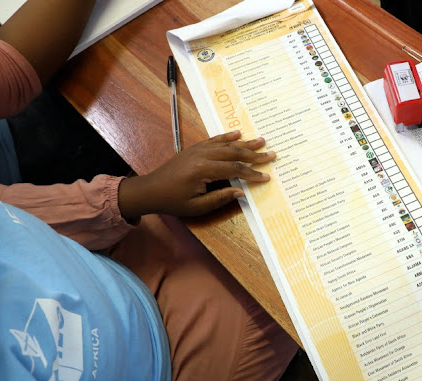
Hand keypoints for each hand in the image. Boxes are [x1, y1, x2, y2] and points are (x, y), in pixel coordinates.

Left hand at [118, 131, 273, 218]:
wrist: (150, 190)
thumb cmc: (172, 202)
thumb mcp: (197, 207)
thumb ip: (220, 198)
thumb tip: (240, 192)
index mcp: (203, 170)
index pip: (234, 170)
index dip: (252, 174)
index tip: (266, 177)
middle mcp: (202, 156)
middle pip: (233, 153)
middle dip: (254, 154)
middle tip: (271, 154)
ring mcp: (197, 150)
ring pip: (226, 144)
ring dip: (245, 142)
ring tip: (261, 139)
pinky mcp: (194, 149)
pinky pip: (214, 140)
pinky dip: (227, 136)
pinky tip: (238, 133)